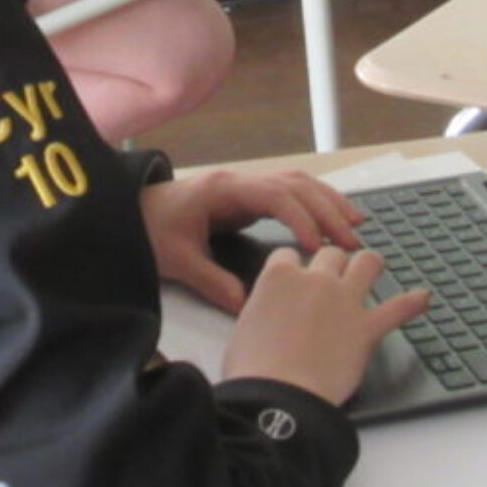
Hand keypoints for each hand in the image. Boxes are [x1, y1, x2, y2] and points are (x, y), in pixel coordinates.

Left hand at [141, 170, 362, 313]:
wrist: (131, 212)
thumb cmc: (152, 231)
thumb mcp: (177, 260)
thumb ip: (211, 280)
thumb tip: (245, 304)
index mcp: (223, 190)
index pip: (273, 196)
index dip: (299, 218)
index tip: (316, 246)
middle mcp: (240, 181)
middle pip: (294, 185)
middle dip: (325, 210)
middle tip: (350, 241)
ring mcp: (245, 186)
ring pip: (297, 183)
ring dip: (327, 201)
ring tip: (355, 225)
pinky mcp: (248, 196)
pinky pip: (290, 192)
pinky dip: (315, 203)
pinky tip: (332, 219)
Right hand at [222, 245, 430, 404]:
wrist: (278, 397)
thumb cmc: (254, 369)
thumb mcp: (244, 326)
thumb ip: (262, 307)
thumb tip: (268, 312)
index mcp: (280, 277)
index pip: (290, 255)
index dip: (293, 267)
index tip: (296, 278)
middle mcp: (316, 280)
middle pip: (331, 253)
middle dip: (332, 264)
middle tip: (332, 280)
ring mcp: (345, 301)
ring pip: (367, 262)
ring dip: (370, 265)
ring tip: (373, 270)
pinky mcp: (367, 328)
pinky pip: (399, 308)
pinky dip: (413, 303)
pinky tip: (422, 298)